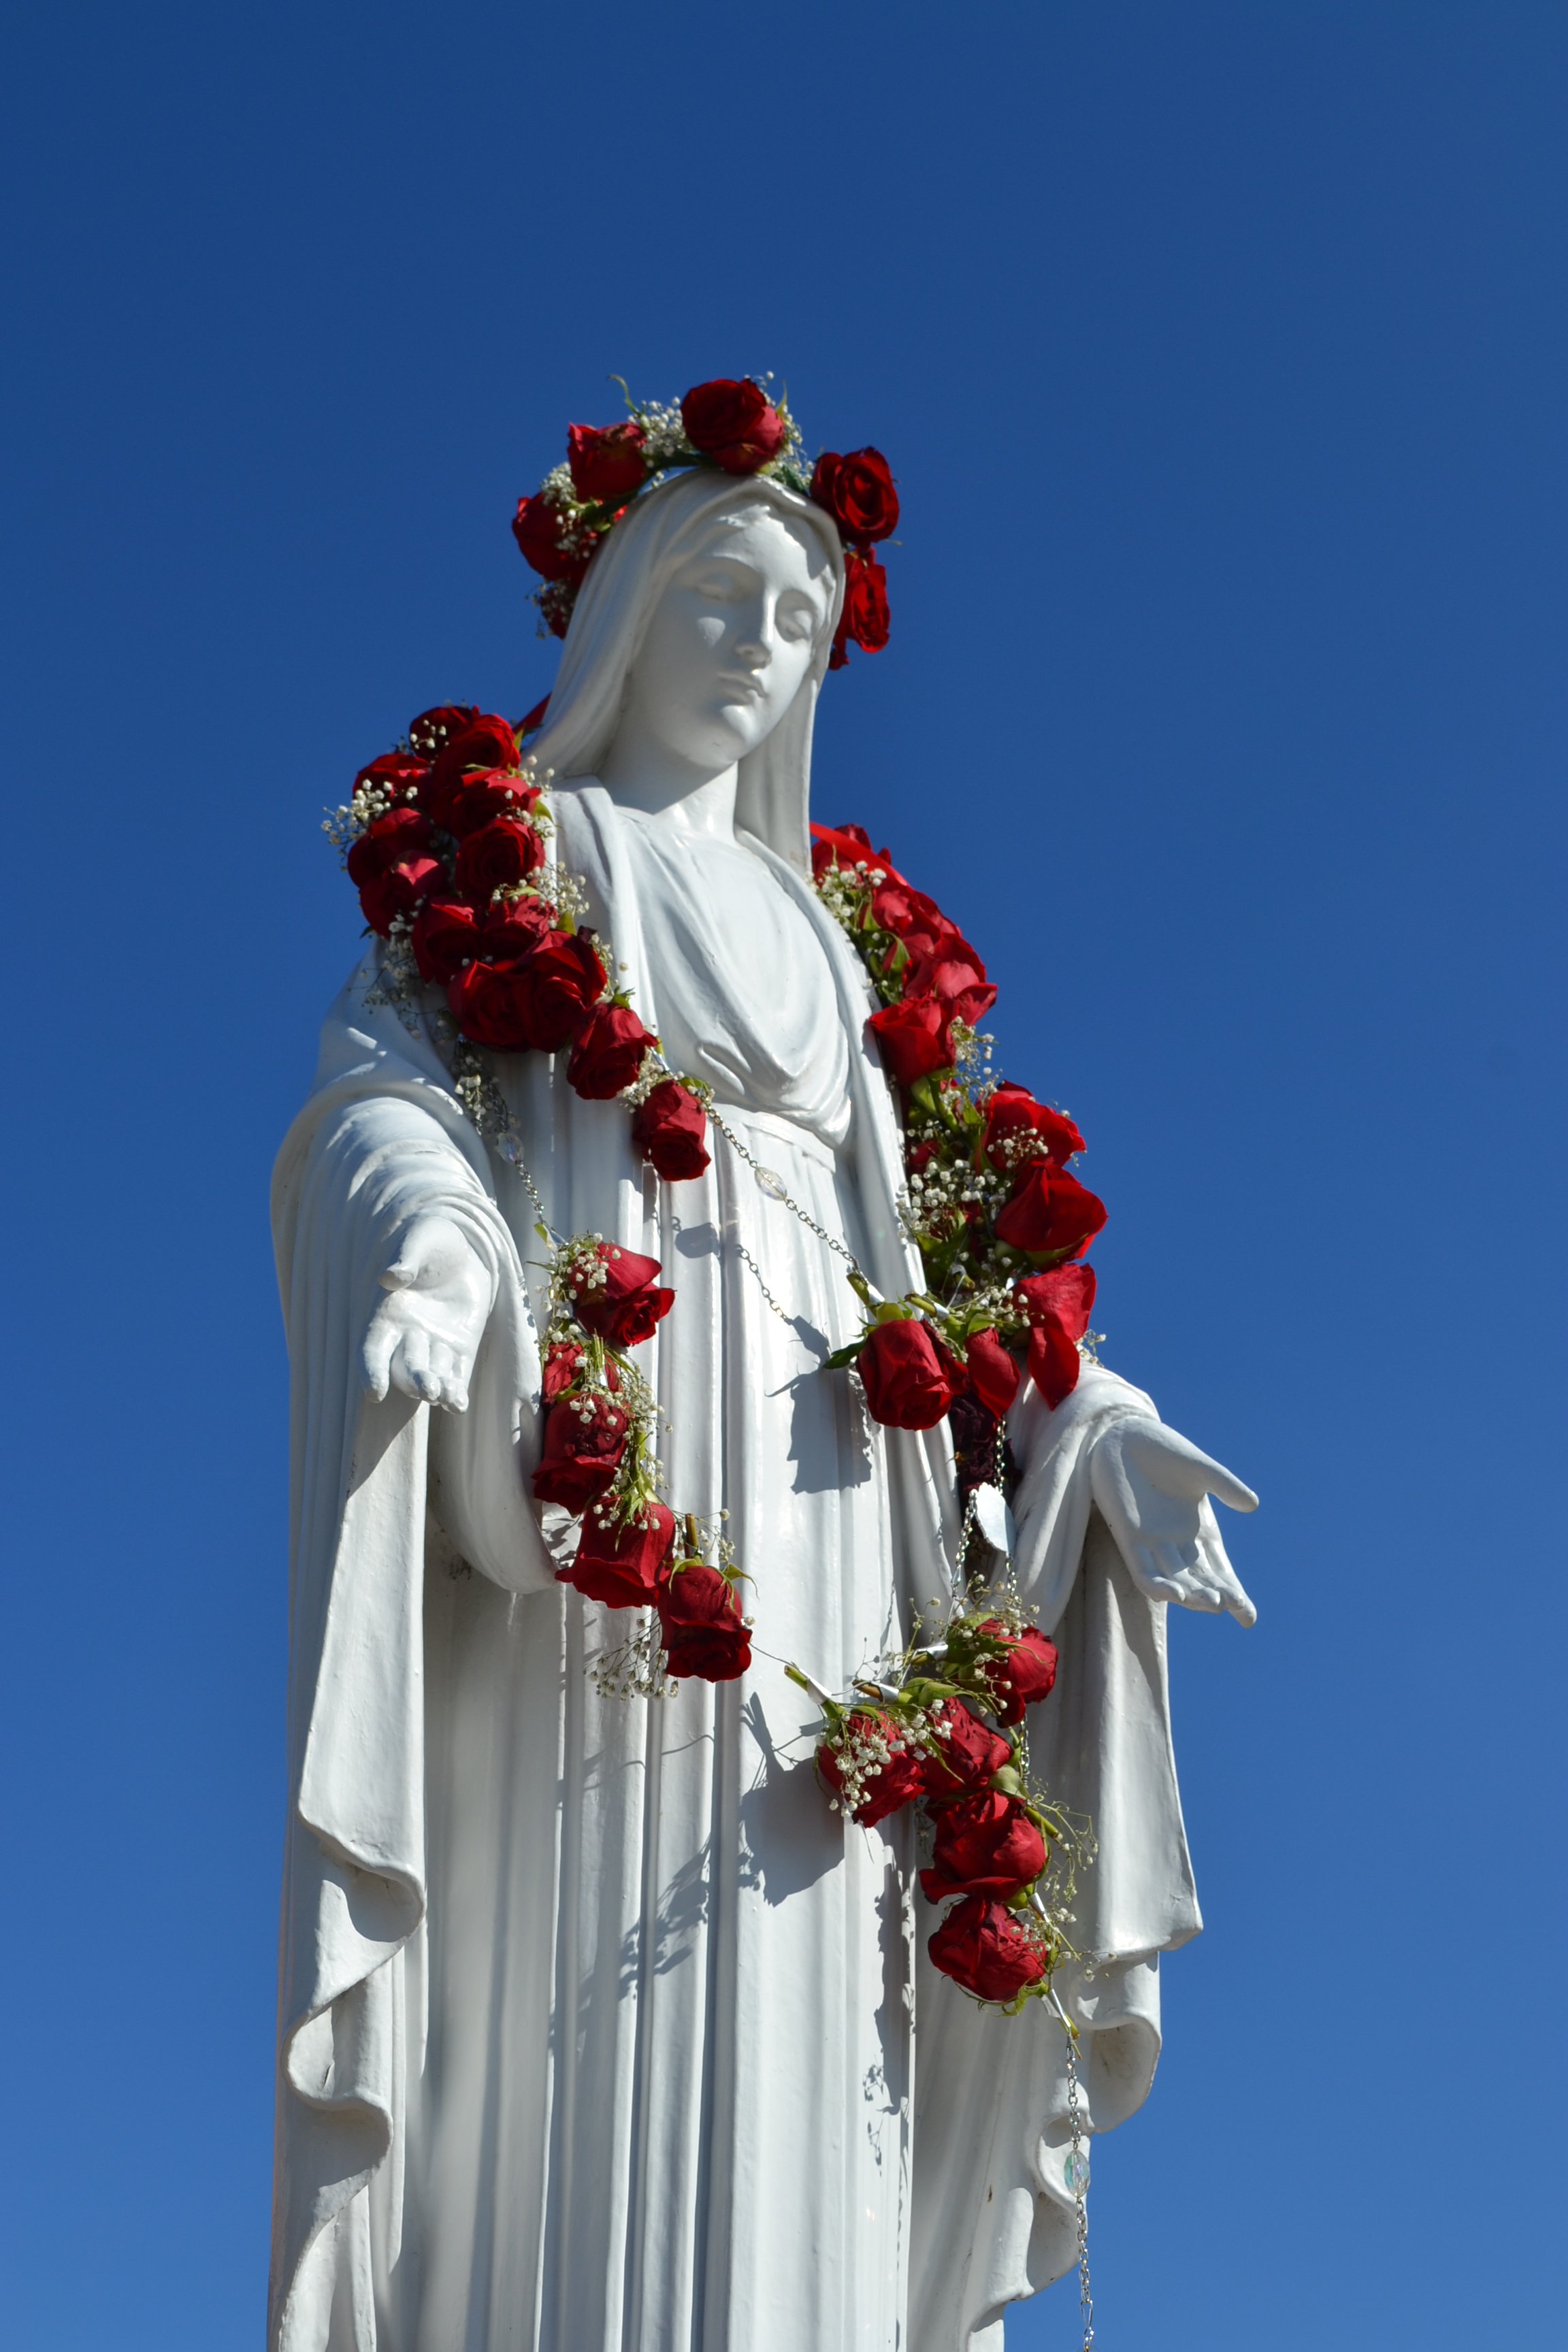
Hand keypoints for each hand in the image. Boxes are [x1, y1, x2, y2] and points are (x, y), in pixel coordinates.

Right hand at [362, 1214, 493, 1411]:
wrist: (465, 1248)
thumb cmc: (433, 1240)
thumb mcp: (420, 1240)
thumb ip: (406, 1258)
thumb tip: (391, 1277)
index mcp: (386, 1314)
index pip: (372, 1349)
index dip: (370, 1371)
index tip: (374, 1392)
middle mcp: (406, 1336)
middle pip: (403, 1368)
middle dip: (413, 1381)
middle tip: (428, 1389)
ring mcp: (434, 1345)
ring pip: (430, 1376)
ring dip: (436, 1389)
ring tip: (444, 1396)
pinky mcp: (460, 1350)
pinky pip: (456, 1376)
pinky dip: (456, 1392)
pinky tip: (459, 1404)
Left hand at [1088, 1418, 1258, 1624]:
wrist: (1124, 1435)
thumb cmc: (1165, 1450)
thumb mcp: (1201, 1469)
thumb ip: (1225, 1485)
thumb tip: (1253, 1505)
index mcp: (1199, 1531)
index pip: (1219, 1572)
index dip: (1233, 1594)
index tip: (1249, 1618)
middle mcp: (1178, 1543)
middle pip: (1200, 1583)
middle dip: (1215, 1599)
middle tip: (1229, 1606)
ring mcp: (1153, 1543)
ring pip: (1174, 1583)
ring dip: (1190, 1597)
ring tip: (1209, 1603)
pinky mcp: (1128, 1538)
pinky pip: (1142, 1573)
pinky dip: (1158, 1586)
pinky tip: (1173, 1593)